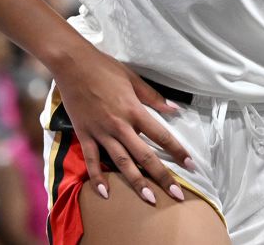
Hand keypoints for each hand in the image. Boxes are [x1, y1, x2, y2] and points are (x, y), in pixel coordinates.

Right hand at [55, 45, 192, 205]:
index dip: (178, 151)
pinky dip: (97, 177)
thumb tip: (174, 109)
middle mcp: (119, 125)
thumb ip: (153, 97)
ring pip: (121, 162)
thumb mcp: (133, 79)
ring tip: (149, 199)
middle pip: (145, 155)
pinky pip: (91, 160)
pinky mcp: (84, 134)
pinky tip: (105, 194)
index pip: (161, 135)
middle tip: (176, 195)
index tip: (191, 165)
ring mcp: (100, 132)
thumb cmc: (104, 68)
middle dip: (162, 176)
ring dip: (136, 183)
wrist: (72, 64)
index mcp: (134, 110)